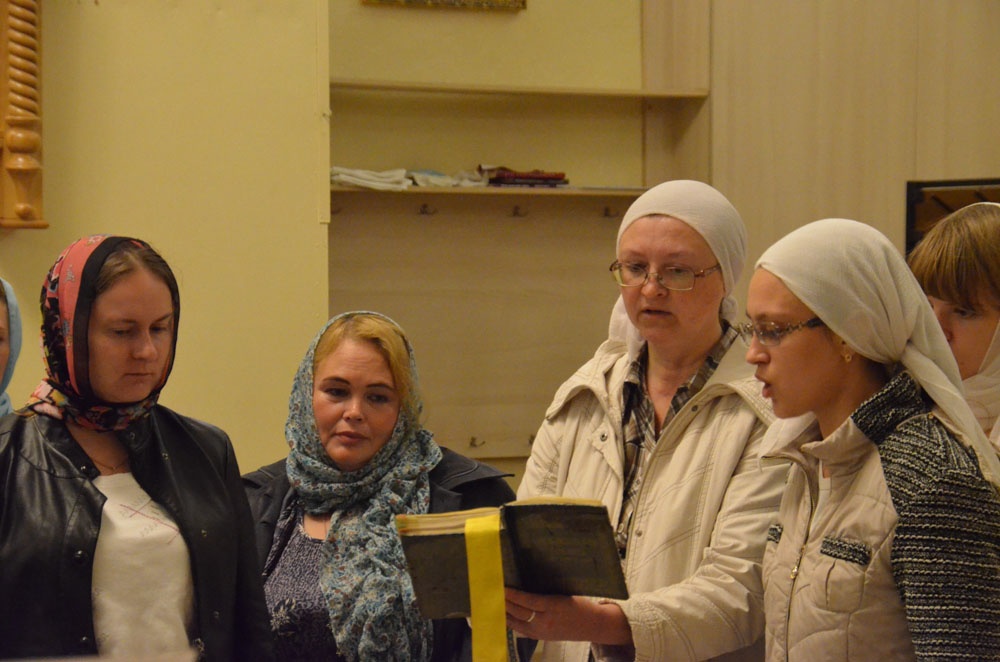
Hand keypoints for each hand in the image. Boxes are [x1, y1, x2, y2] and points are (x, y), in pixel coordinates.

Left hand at [504, 587, 631, 644]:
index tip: (501, 585)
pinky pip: (520, 630)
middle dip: (504, 601)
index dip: (513, 594)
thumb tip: (525, 580)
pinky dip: (510, 622)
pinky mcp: (541, 637)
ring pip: (516, 622)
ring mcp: (542, 632)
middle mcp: (546, 621)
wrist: (593, 625)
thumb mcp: (564, 594)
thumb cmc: (580, 604)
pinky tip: (503, 614)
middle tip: (492, 590)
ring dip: (504, 612)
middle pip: (519, 611)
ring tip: (493, 601)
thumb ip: (546, 591)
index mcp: (554, 606)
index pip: (527, 600)